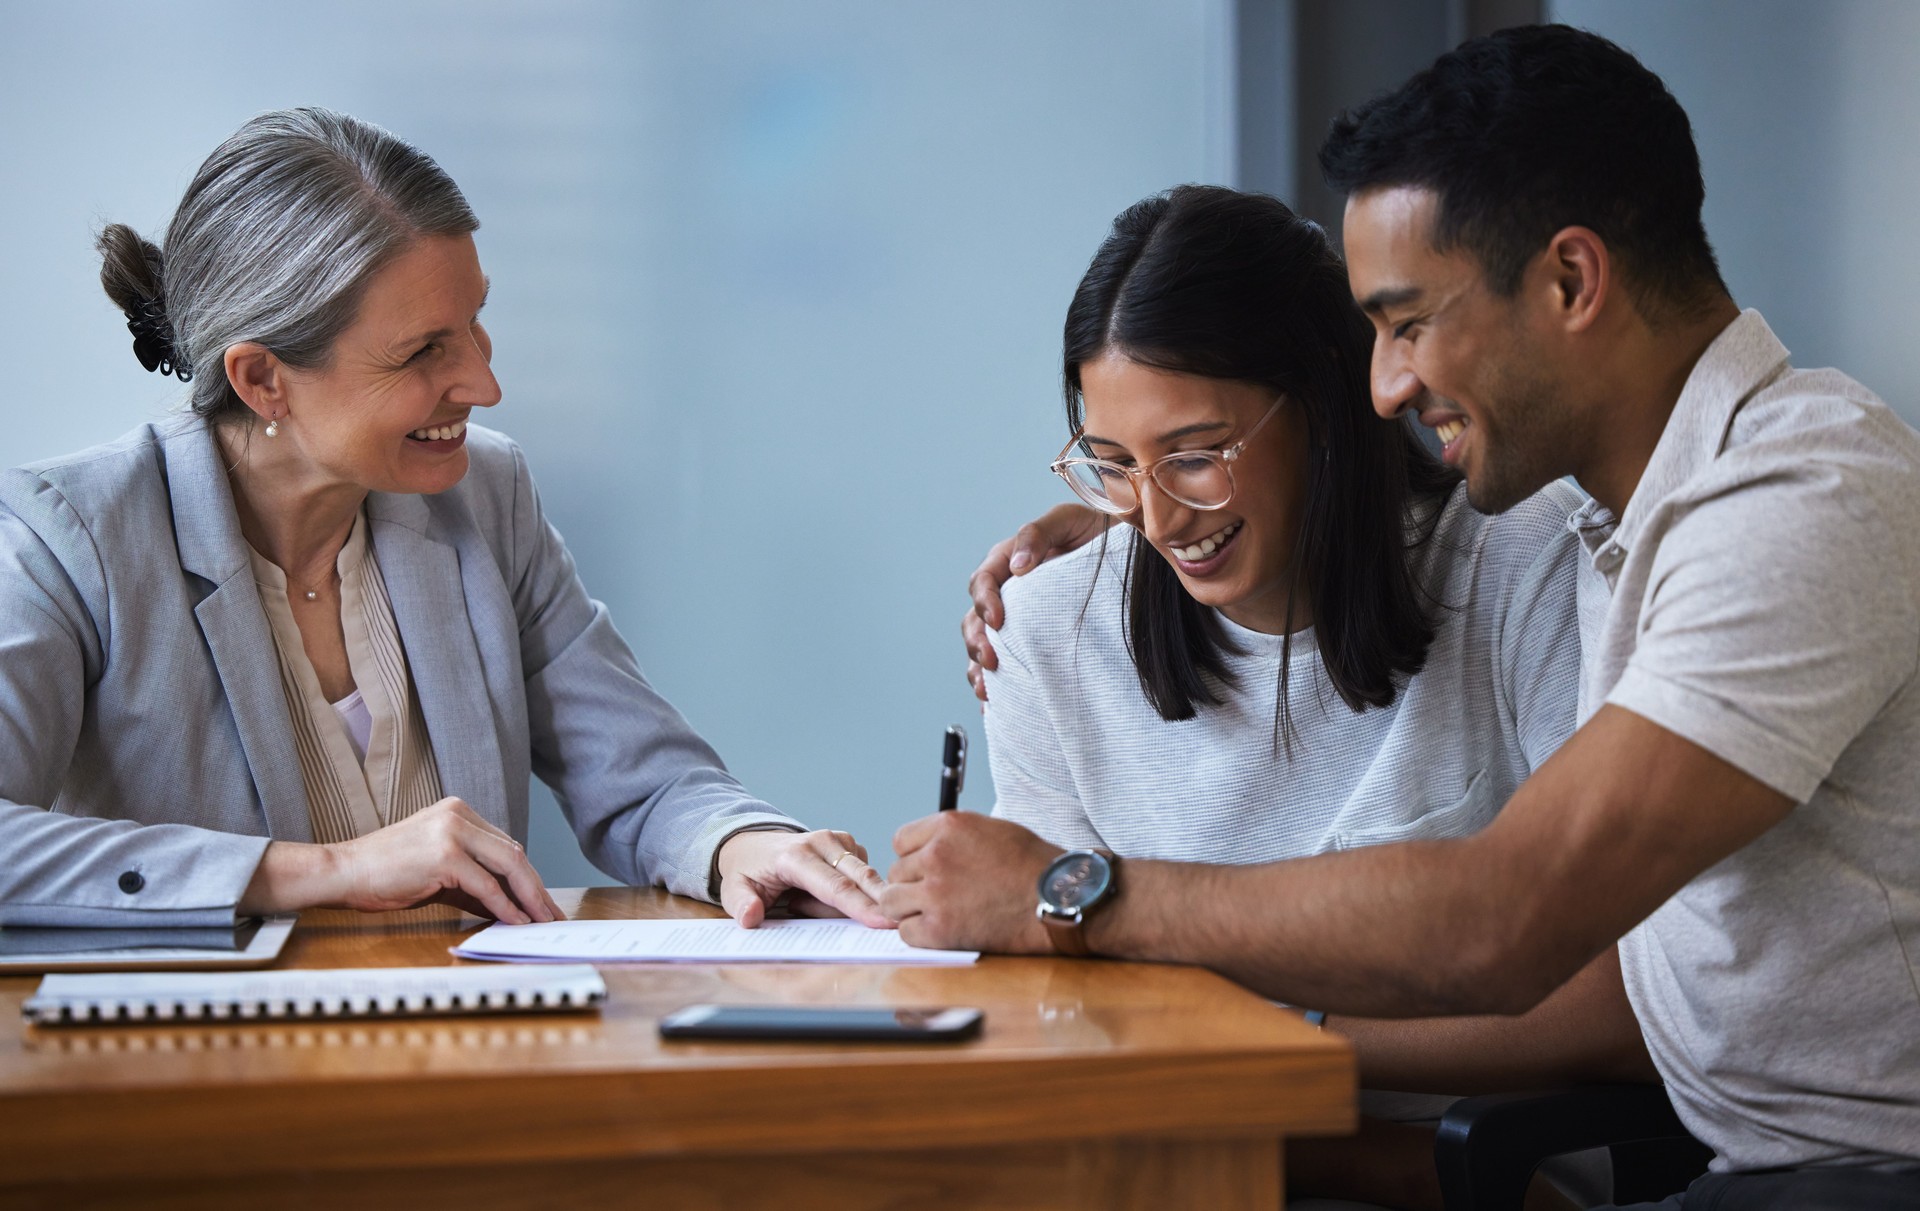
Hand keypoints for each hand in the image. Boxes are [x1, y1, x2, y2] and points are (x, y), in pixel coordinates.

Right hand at [243, 797, 564, 923]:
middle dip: (536, 888)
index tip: (541, 901)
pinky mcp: (445, 854)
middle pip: (514, 853)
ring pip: (508, 865)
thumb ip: (473, 881)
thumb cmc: (385, 874)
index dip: (528, 876)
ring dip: (529, 898)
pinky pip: (486, 885)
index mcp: (459, 811)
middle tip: (550, 915)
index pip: (506, 845)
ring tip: (540, 922)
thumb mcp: (437, 870)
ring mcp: (452, 831)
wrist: (343, 871)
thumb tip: (508, 906)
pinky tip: (515, 922)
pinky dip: (505, 906)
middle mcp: (459, 814)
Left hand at [716, 828, 890, 928]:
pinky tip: (822, 894)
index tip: (883, 922)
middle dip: (880, 902)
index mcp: (795, 856)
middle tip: (898, 926)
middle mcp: (821, 842)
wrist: (753, 843)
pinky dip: (850, 891)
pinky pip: (861, 876)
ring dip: (845, 902)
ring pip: (861, 880)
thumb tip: (750, 917)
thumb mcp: (733, 890)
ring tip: (802, 903)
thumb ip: (740, 904)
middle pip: (860, 879)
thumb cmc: (747, 871)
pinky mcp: (849, 844)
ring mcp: (839, 840)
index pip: (834, 887)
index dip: (860, 906)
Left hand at [882, 812, 1061, 951]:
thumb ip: (953, 837)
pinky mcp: (939, 928)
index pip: (900, 841)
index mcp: (948, 826)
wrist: (1057, 898)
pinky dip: (920, 934)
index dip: (913, 858)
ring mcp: (934, 892)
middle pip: (895, 872)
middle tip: (938, 896)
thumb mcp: (991, 830)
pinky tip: (943, 931)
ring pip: (891, 901)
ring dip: (909, 909)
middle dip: (912, 884)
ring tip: (935, 913)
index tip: (928, 870)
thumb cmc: (1032, 865)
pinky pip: (906, 931)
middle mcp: (936, 855)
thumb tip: (925, 851)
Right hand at [964, 504, 1106, 701]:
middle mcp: (1009, 592)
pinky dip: (996, 684)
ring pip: (984, 644)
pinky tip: (994, 701)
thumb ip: (1038, 534)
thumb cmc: (1097, 531)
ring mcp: (1019, 620)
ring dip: (978, 668)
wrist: (1127, 555)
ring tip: (986, 689)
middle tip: (990, 661)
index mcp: (1010, 561)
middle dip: (976, 641)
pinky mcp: (1032, 642)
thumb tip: (1018, 564)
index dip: (984, 601)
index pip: (984, 581)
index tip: (997, 621)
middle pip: (976, 619)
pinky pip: (1006, 665)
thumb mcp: (1069, 521)